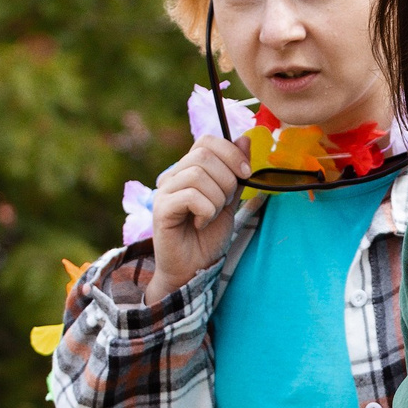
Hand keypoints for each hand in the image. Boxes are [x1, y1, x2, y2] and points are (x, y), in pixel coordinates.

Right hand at [146, 135, 251, 304]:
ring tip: (212, 216)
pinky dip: (206, 210)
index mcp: (188, 170)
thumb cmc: (208, 237)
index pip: (207, 141)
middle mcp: (173, 176)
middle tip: (225, 203)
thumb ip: (235, 173)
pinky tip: (201, 223)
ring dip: (216, 198)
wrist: (192, 269)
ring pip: (198, 175)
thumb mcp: (230, 201)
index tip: (246, 174)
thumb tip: (245, 139)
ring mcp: (164, 192)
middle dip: (226, 179)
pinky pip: (190, 196)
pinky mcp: (161, 209)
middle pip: (204, 155)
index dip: (231, 152)